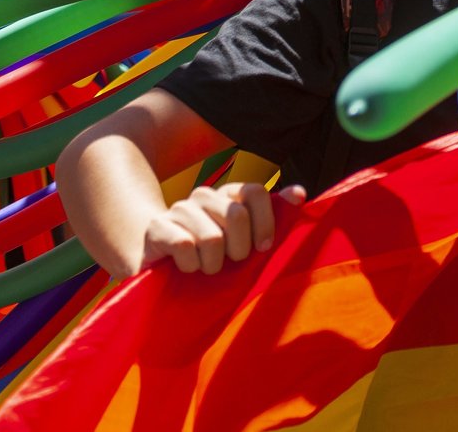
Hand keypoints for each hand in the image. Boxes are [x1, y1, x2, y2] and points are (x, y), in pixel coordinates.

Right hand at [140, 182, 305, 274]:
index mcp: (228, 194)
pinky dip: (190, 266)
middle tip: (229, 260)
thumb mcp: (246, 237)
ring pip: (212, 239)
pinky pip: (185, 247)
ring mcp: (180, 208)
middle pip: (236, 216)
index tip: (263, 246)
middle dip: (238, 249)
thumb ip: (273, 215)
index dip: (265, 221)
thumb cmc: (212, 253)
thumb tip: (298, 194)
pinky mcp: (158, 227)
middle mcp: (204, 195)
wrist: (161, 261)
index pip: (255, 192)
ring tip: (205, 265)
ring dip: (212, 264)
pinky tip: (185, 265)